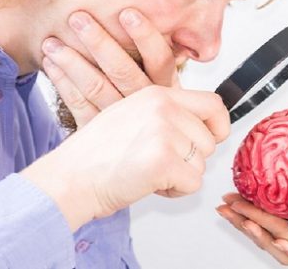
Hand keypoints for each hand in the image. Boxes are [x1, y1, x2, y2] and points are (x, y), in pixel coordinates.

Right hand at [21, 86, 229, 231]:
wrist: (68, 179)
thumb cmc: (95, 155)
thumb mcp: (132, 115)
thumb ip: (168, 115)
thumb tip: (204, 126)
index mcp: (157, 95)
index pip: (213, 104)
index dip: (219, 126)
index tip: (215, 138)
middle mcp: (164, 109)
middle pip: (209, 141)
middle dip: (190, 160)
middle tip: (159, 164)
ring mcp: (164, 133)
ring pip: (202, 164)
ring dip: (181, 176)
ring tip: (149, 172)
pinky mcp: (164, 161)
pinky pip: (193, 183)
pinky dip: (176, 192)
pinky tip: (150, 184)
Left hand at [41, 9, 178, 127]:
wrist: (151, 151)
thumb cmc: (161, 108)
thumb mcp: (175, 88)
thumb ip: (163, 61)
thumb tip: (154, 15)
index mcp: (169, 90)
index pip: (161, 60)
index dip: (145, 36)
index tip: (128, 13)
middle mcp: (147, 104)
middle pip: (123, 71)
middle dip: (99, 42)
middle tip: (78, 18)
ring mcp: (123, 119)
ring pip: (96, 87)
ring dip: (72, 61)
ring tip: (52, 41)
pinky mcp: (100, 131)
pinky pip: (78, 105)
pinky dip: (63, 84)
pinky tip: (51, 65)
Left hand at [217, 193, 287, 268]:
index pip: (280, 232)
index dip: (253, 216)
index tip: (234, 200)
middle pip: (276, 241)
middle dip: (248, 223)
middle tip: (227, 207)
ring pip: (286, 245)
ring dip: (261, 230)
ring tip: (244, 216)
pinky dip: (286, 237)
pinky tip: (285, 227)